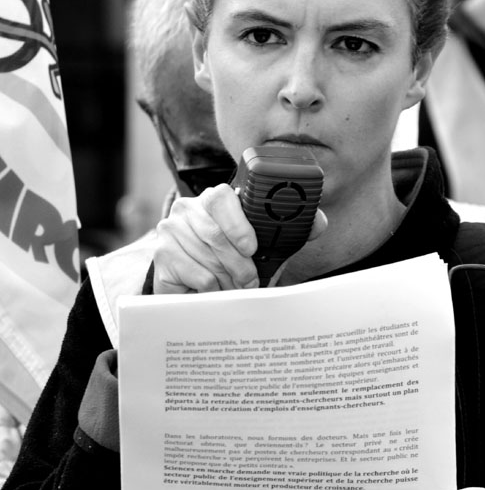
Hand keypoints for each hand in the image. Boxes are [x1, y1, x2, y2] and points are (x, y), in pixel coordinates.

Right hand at [152, 183, 326, 293]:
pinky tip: (217, 291)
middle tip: (251, 280)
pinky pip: (195, 276)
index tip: (253, 248)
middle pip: (216, 236)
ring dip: (228, 280)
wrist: (195, 276)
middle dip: (240, 265)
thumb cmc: (235, 253)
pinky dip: (212, 290)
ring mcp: (170, 231)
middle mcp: (188, 209)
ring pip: (207, 260)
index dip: (239, 225)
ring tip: (236, 287)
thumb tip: (318, 222)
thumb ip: (292, 227)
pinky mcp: (162, 257)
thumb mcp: (265, 239)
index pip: (222, 198)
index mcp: (215, 198)